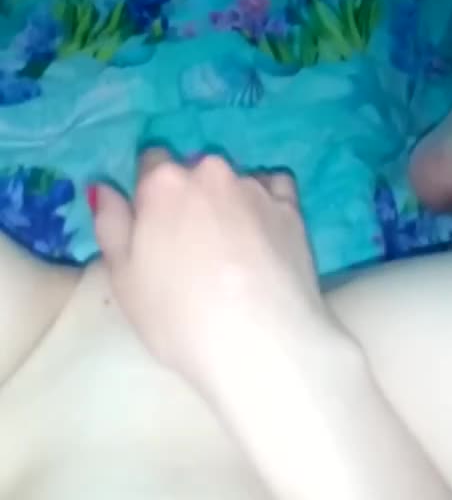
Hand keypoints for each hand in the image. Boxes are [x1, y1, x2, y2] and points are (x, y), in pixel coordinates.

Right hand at [94, 150, 329, 386]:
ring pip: (234, 180)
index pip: (151, 162)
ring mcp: (255, 187)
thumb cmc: (178, 316)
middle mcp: (210, 172)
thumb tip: (104, 188)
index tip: (154, 227)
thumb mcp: (123, 279)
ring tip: (233, 248)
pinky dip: (267, 202)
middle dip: (190, 196)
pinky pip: (274, 188)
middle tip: (192, 245)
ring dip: (229, 201)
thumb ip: (111, 224)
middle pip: (194, 170)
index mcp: (163, 183)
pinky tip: (265, 234)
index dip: (150, 194)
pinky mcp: (291, 208)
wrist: (261, 343)